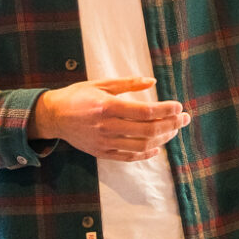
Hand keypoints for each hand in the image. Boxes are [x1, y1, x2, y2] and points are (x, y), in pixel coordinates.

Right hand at [28, 77, 187, 162]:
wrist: (53, 116)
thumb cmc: (78, 96)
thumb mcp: (101, 84)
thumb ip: (128, 83)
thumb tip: (153, 82)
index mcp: (107, 106)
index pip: (145, 112)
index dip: (166, 110)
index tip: (179, 106)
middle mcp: (107, 126)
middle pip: (148, 129)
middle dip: (171, 124)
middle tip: (185, 118)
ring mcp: (104, 142)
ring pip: (142, 145)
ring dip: (162, 138)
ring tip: (174, 130)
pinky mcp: (102, 152)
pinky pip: (129, 157)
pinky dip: (146, 153)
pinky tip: (157, 147)